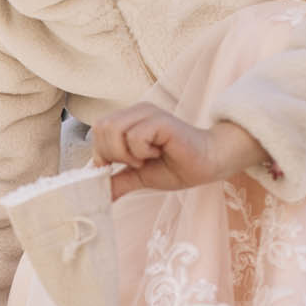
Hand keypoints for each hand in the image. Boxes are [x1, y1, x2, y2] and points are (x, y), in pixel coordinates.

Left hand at [92, 104, 270, 199]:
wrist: (209, 164)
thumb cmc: (177, 166)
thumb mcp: (139, 176)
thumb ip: (117, 181)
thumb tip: (96, 193)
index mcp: (129, 120)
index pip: (98, 130)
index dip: (102, 153)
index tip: (121, 167)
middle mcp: (137, 112)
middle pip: (101, 128)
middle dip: (113, 154)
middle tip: (136, 162)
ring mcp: (149, 113)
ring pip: (114, 130)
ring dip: (127, 153)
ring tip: (147, 158)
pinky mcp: (161, 120)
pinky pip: (135, 136)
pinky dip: (142, 152)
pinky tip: (159, 153)